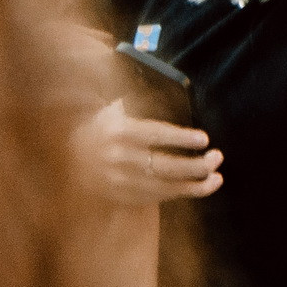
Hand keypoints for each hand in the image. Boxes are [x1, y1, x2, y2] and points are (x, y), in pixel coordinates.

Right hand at [72, 99, 223, 205]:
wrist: (69, 156)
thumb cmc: (103, 126)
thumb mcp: (116, 109)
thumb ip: (141, 102)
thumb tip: (173, 88)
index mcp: (119, 132)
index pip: (155, 135)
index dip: (181, 138)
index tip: (204, 139)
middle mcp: (119, 158)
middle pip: (163, 166)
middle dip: (195, 165)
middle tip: (217, 157)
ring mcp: (120, 182)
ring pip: (164, 187)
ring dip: (194, 184)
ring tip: (217, 177)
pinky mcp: (122, 197)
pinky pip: (157, 198)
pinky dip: (181, 194)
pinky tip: (201, 188)